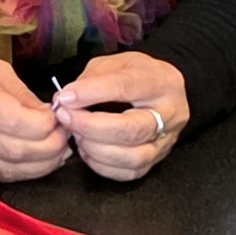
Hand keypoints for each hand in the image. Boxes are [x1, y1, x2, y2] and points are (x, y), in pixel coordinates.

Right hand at [0, 53, 71, 180]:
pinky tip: (40, 163)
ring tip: (59, 153)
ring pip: (9, 168)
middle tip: (65, 137)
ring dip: (41, 164)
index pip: (14, 120)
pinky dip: (25, 172)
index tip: (59, 119)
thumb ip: (25, 97)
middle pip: (15, 148)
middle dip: (49, 147)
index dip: (44, 125)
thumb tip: (53, 118)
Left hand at [55, 53, 192, 182]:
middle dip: (90, 126)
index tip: (65, 97)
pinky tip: (88, 150)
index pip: (126, 87)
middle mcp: (170, 115)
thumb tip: (66, 99)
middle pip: (131, 130)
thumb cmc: (139, 76)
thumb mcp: (119, 62)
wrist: (167, 93)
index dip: (91, 93)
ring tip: (77, 134)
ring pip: (132, 157)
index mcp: (161, 82)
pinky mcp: (156, 161)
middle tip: (66, 117)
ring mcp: (165, 142)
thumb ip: (93, 77)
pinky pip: (129, 172)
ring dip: (95, 148)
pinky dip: (102, 164)